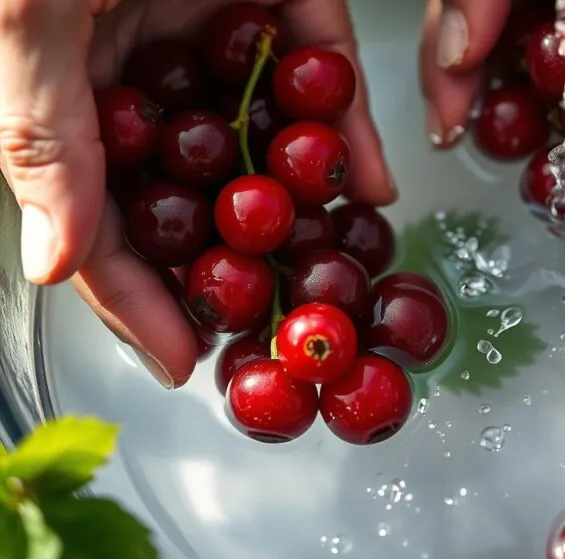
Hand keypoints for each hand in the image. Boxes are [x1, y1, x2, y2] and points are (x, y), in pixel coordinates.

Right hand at [0, 0, 393, 388]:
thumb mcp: (31, 17)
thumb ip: (44, 135)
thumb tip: (51, 265)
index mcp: (79, 92)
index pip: (106, 223)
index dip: (137, 301)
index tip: (180, 361)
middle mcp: (154, 79)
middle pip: (198, 205)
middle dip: (237, 273)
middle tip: (277, 337)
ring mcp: (226, 48)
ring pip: (272, 153)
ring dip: (305, 218)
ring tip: (337, 280)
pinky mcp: (290, 7)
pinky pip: (330, 79)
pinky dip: (354, 136)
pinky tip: (374, 190)